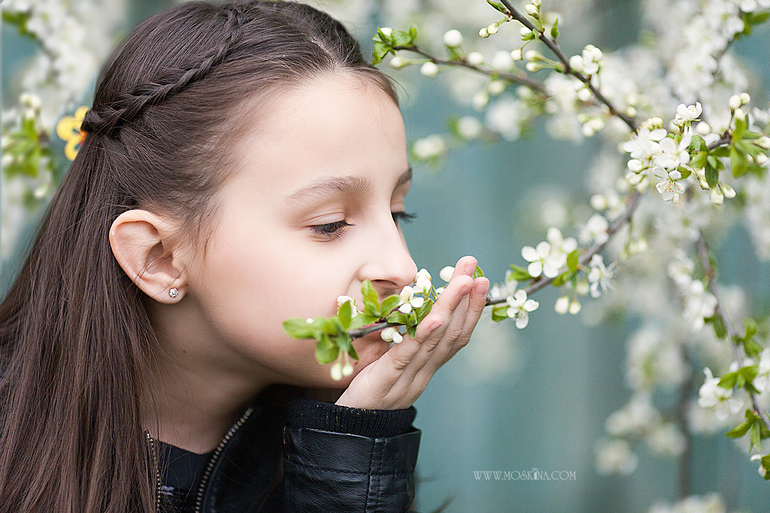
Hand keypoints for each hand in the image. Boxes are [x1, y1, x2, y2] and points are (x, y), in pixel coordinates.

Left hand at [336, 256, 488, 409]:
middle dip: (466, 298)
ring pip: (435, 340)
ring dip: (451, 307)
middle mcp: (423, 373)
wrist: (346, 432)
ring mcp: (408, 379)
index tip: (480, 280)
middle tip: (476, 268)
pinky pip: (407, 355)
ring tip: (463, 281)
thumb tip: (411, 311)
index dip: (470, 309)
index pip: (455, 336)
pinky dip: (424, 334)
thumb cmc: (365, 394)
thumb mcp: (388, 365)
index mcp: (425, 369)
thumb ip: (403, 343)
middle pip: (451, 333)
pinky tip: (436, 316)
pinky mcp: (387, 381)